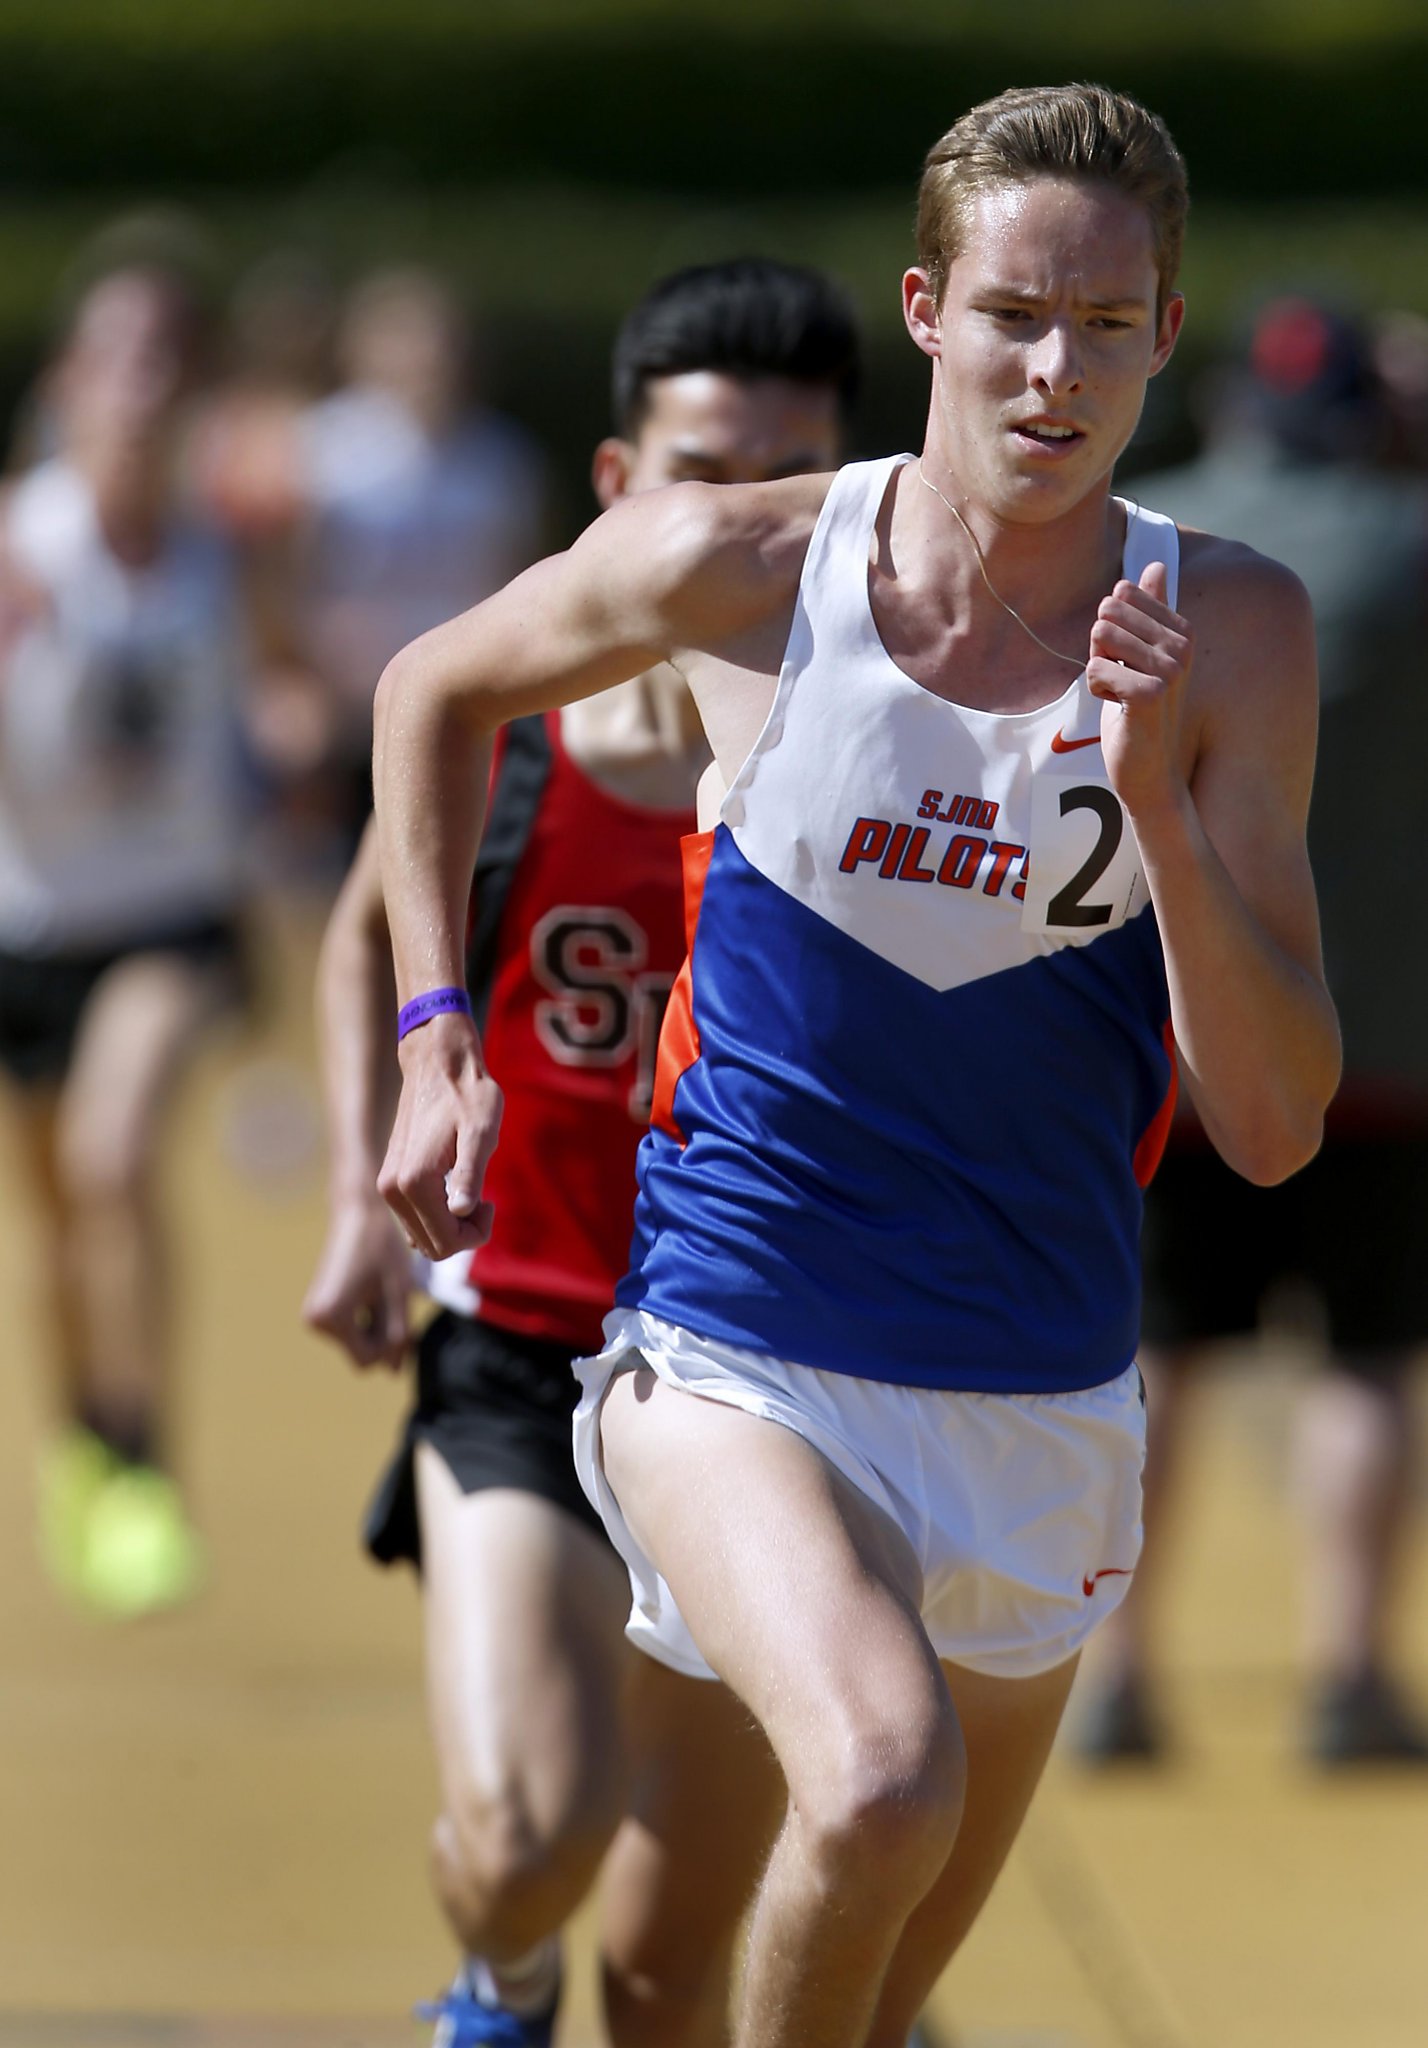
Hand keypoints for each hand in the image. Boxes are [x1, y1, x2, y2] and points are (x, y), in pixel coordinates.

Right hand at [303, 1191, 412, 1370]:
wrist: (358, 1212)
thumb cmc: (383, 1248)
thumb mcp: (399, 1293)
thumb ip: (398, 1336)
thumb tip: (394, 1373)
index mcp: (332, 1318)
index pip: (368, 1360)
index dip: (391, 1343)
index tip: (398, 1308)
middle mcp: (315, 1321)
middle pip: (362, 1354)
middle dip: (383, 1334)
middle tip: (391, 1295)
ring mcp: (314, 1316)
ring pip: (358, 1344)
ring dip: (377, 1325)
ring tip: (381, 1288)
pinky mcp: (319, 1310)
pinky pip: (351, 1332)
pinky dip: (368, 1319)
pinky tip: (373, 1290)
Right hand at [377, 1012, 501, 1260]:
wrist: (438, 1064)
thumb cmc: (467, 1095)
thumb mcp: (480, 1133)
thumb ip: (470, 1174)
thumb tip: (462, 1211)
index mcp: (414, 1183)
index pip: (446, 1244)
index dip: (476, 1234)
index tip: (491, 1203)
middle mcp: (392, 1190)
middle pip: (432, 1247)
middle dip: (464, 1234)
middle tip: (485, 1200)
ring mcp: (387, 1186)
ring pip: (423, 1237)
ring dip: (452, 1225)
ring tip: (471, 1189)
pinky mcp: (390, 1180)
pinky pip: (416, 1220)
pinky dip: (438, 1215)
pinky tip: (454, 1188)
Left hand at [1087, 562, 1193, 819]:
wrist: (1148, 768)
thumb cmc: (1139, 710)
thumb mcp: (1142, 654)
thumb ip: (1149, 610)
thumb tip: (1155, 564)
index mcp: (1181, 629)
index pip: (1121, 594)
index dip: (1110, 629)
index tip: (1127, 660)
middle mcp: (1182, 644)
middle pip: (1107, 612)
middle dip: (1100, 646)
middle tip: (1119, 678)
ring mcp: (1170, 668)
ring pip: (1099, 636)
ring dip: (1098, 668)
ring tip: (1120, 693)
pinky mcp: (1150, 693)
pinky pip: (1095, 668)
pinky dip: (1097, 689)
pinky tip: (1119, 708)